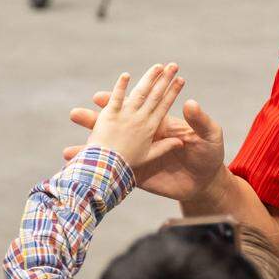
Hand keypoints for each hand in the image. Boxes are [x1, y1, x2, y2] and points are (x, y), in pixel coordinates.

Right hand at [66, 67, 225, 202]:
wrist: (208, 182)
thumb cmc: (210, 153)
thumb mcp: (209, 134)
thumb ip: (199, 120)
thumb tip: (190, 102)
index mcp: (160, 123)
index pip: (135, 108)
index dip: (119, 102)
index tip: (99, 96)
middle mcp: (145, 136)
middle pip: (116, 126)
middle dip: (95, 121)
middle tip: (75, 114)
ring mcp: (141, 155)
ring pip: (111, 150)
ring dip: (91, 149)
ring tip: (68, 151)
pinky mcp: (141, 173)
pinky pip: (116, 171)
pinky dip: (99, 172)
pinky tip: (83, 174)